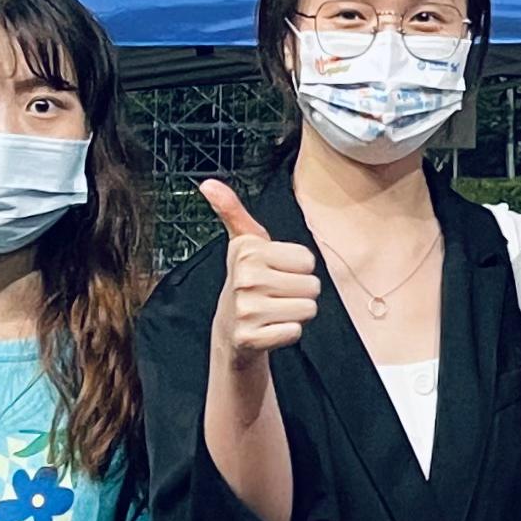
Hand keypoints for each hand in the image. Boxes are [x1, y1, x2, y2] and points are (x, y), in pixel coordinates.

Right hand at [203, 179, 322, 370]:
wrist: (231, 331)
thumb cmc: (247, 282)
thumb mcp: (244, 244)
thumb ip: (233, 211)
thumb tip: (208, 183)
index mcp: (247, 250)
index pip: (308, 259)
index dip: (297, 268)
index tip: (275, 272)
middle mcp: (244, 277)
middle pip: (312, 285)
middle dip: (299, 292)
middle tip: (275, 296)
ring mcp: (245, 309)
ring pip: (308, 309)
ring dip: (295, 313)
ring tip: (273, 311)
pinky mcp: (251, 337)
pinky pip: (295, 331)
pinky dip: (287, 333)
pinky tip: (269, 329)